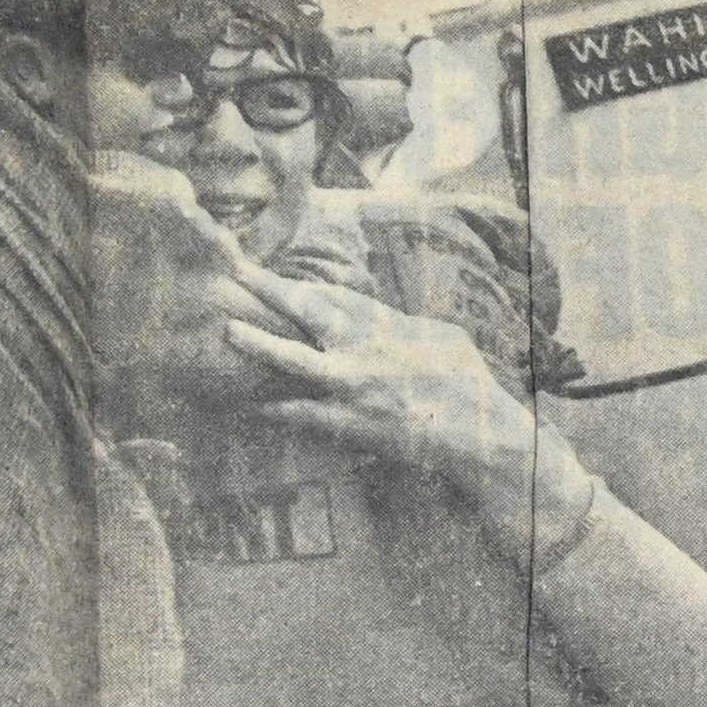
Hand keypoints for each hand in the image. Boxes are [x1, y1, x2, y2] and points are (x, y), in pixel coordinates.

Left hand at [219, 260, 583, 530]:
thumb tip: (383, 318)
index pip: (334, 294)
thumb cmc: (467, 383)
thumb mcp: (443, 337)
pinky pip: (303, 414)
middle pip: (307, 311)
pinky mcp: (350, 423)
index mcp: (387, 324)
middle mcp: (364, 349)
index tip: (270, 272)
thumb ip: (404, 325)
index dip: (298, 282)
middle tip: (235, 274)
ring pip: (295, 360)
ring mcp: (353, 387)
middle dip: (270, 291)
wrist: (477, 434)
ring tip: (229, 331)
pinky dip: (276, 409)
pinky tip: (252, 404)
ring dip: (259, 344)